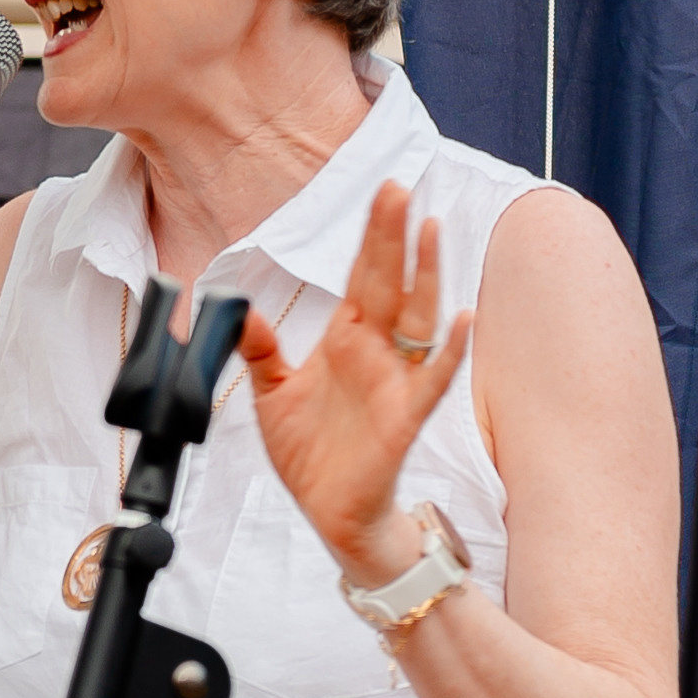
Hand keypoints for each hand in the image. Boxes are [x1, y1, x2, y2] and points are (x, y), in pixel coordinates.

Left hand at [241, 180, 470, 580]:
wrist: (327, 508)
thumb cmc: (310, 452)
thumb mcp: (272, 393)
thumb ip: (260, 350)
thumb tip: (236, 312)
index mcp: (347, 340)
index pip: (362, 277)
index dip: (371, 236)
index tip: (380, 192)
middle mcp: (376, 352)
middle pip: (390, 283)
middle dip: (392, 238)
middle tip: (398, 189)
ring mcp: (395, 380)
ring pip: (417, 318)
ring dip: (426, 276)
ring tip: (431, 231)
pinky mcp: (405, 416)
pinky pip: (433, 379)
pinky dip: (449, 350)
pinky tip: (461, 320)